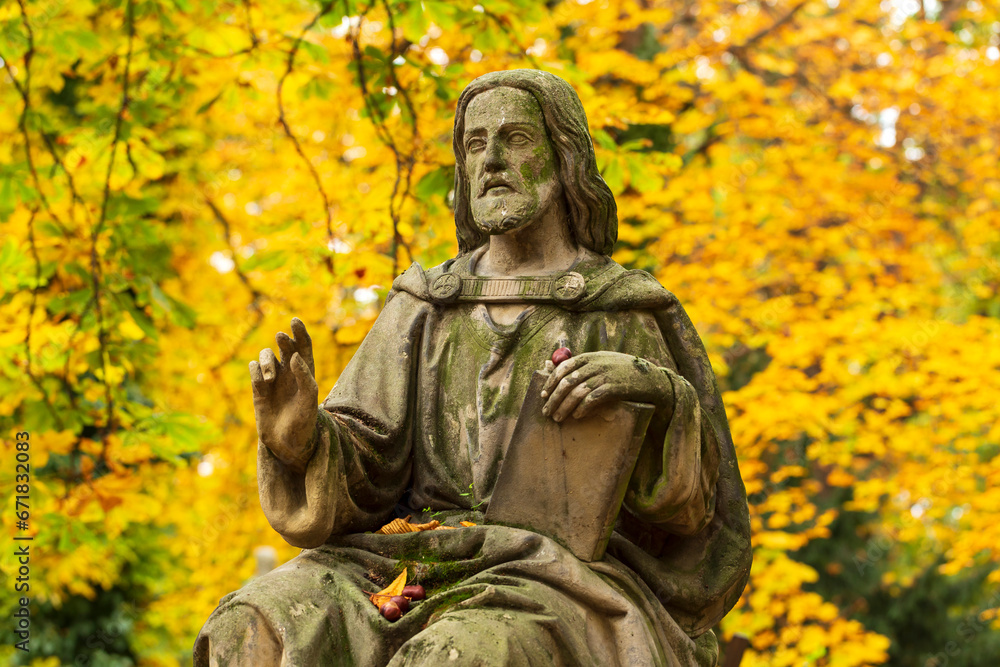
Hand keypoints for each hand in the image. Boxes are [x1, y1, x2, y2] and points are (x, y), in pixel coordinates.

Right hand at [250, 318, 318, 469]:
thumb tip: (294, 356)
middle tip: (282, 338)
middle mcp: (289, 372)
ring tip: (270, 378)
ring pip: (265, 355)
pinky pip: (253, 369)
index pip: (304, 346)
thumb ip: (304, 376)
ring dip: (267, 361)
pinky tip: (262, 384)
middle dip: (283, 339)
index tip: (295, 321)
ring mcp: (272, 379)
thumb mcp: (309, 398)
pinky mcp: (258, 388)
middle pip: (284, 346)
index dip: (300, 332)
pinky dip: (256, 372)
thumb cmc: (304, 421)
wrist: (287, 443)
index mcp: (305, 371)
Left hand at [540, 351, 672, 421]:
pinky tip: (577, 416)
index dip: (551, 381)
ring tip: (558, 418)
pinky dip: (582, 408)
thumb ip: (584, 366)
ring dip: (564, 406)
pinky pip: (593, 398)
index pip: (564, 367)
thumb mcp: (604, 362)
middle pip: (567, 381)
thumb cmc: (623, 371)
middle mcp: (596, 364)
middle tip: (547, 412)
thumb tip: (556, 370)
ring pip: (577, 391)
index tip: (543, 394)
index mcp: (591, 357)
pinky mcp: (615, 388)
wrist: (651, 378)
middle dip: (554, 398)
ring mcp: (606, 375)